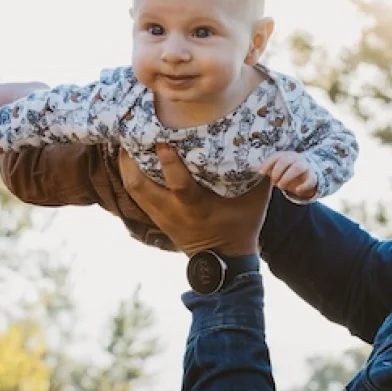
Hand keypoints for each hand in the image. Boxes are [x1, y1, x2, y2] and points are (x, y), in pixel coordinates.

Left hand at [119, 144, 269, 256]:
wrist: (224, 261)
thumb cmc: (242, 225)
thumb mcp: (256, 201)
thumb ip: (260, 173)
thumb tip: (263, 139)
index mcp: (198, 207)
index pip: (179, 185)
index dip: (169, 162)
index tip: (163, 139)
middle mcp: (173, 211)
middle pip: (140, 185)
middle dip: (132, 157)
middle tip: (133, 129)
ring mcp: (161, 215)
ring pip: (133, 187)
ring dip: (127, 162)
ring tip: (129, 137)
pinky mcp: (155, 216)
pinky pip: (136, 192)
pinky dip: (131, 172)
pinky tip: (132, 155)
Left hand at [259, 151, 319, 201]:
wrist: (310, 175)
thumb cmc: (289, 172)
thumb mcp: (278, 169)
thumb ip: (268, 169)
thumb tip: (253, 169)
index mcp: (286, 156)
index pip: (276, 156)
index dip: (267, 164)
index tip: (260, 173)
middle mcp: (296, 158)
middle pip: (285, 161)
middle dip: (277, 172)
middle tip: (273, 182)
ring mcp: (305, 167)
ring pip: (297, 168)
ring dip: (287, 177)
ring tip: (280, 186)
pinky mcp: (313, 177)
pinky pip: (310, 180)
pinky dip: (303, 186)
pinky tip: (297, 191)